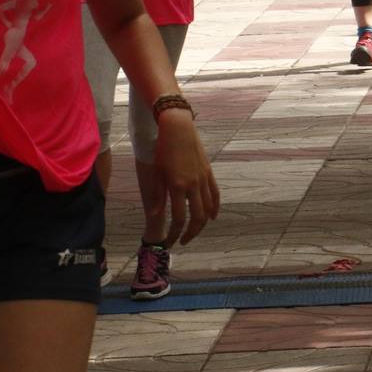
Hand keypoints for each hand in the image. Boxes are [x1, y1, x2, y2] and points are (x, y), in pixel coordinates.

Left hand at [154, 108, 220, 246]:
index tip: (169, 242)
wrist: (178, 128)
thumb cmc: (162, 149)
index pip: (179, 218)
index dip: (174, 234)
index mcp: (177, 186)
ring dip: (202, 223)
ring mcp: (203, 179)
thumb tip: (156, 215)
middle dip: (190, 233)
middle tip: (182, 241)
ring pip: (208, 208)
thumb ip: (158, 195)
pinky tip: (212, 216)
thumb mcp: (156, 172)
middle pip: (197, 217)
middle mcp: (193, 185)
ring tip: (194, 231)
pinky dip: (215, 207)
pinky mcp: (208, 172)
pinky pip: (215, 194)